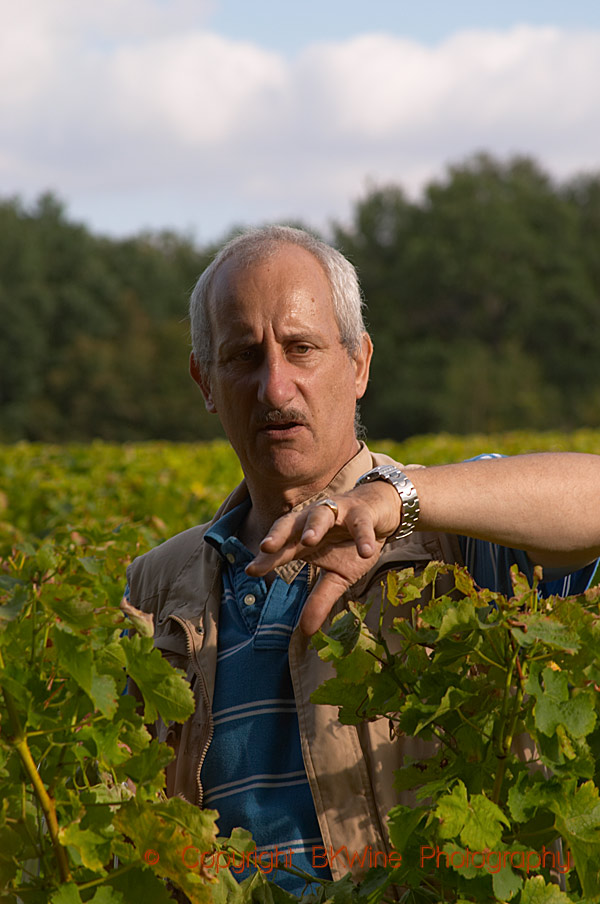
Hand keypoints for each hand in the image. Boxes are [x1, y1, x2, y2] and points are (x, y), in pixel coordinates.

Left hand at [246, 482, 400, 634]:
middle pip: (290, 523)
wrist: (380, 515)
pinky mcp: (361, 513)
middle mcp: (313, 522)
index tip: (250, 570)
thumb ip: (320, 599)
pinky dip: (362, 536)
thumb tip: (306, 632)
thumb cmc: (351, 544)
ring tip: (309, 540)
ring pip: (320, 514)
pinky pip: (360, 523)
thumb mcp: (337, 575)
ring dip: (313, 526)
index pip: (281, 548)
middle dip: (278, 534)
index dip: (266, 558)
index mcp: (302, 538)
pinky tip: (364, 551)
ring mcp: (337, 513)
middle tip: (266, 547)